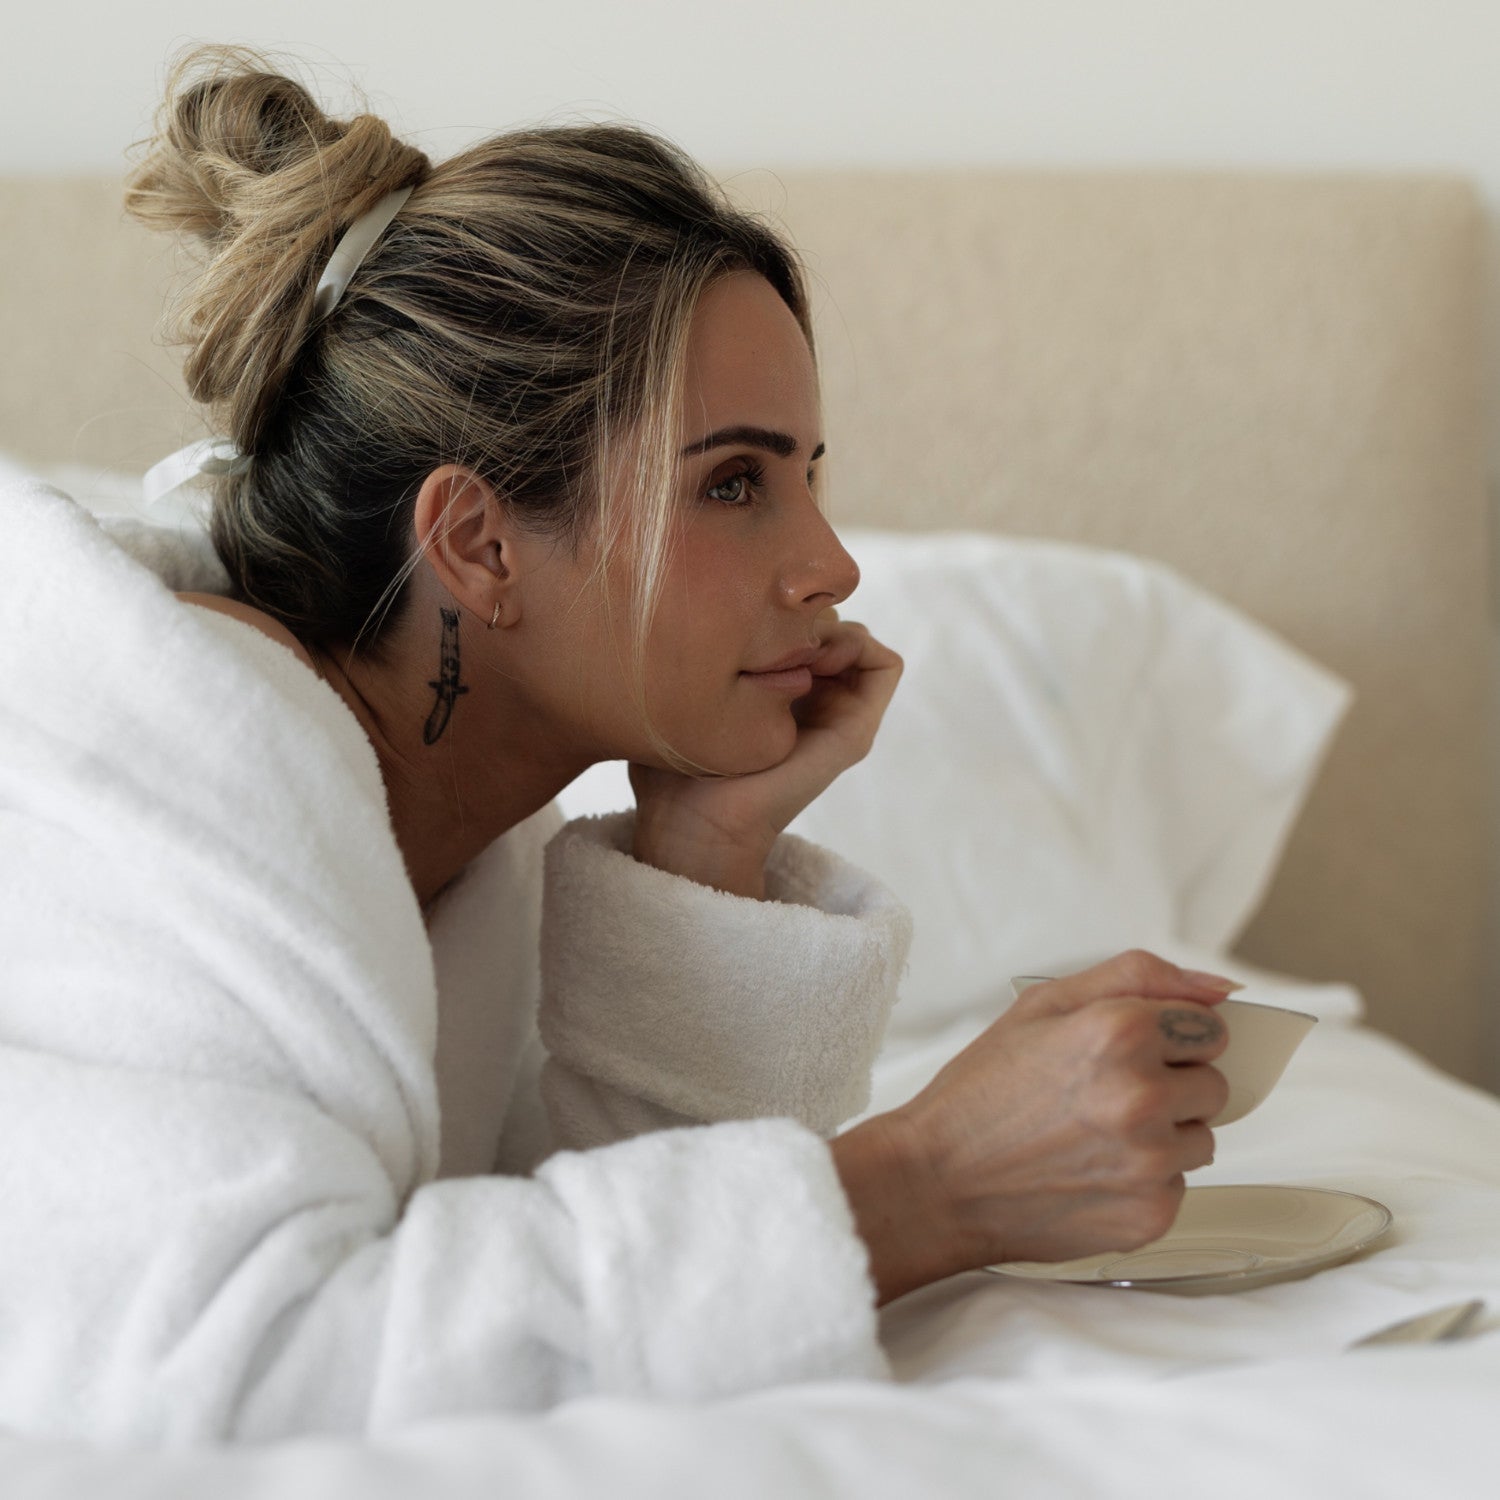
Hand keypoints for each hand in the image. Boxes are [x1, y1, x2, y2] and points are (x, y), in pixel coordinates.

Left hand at [628, 610, 901, 895]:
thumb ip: (700, 658)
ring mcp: (839, 716)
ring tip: (791, 642)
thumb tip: (718, 609)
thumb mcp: (683, 697)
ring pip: (857, 637)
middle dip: (805, 610)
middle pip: (829, 623)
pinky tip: (816, 655)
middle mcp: (813, 702)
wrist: (695, 823)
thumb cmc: (674, 766)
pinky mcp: (856, 731)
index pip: (799, 622)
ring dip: (831, 623)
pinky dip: (859, 644)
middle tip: (769, 626)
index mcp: (777, 694)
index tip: (748, 615)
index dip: (781, 606)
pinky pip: (885, 664)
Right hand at [831, 950, 1232, 1303]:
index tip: (1128, 1054)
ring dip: (1163, 1138)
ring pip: (1202, 1140)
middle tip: (1102, 1097)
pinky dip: (1144, 1182)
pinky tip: (1090, 1174)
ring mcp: (1151, 1161)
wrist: (937, 1181)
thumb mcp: (1042, 1004)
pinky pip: (1179, 1187)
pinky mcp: (1152, 1215)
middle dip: (1171, 1087)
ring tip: (1093, 1138)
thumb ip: (1137, 976)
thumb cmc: (983, 1090)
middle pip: (1214, 1085)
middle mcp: (1143, 1094)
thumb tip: (1222, 986)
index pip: (1210, 1029)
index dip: (1169, 1039)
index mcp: (1120, 1030)